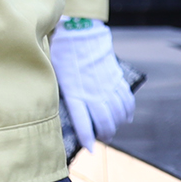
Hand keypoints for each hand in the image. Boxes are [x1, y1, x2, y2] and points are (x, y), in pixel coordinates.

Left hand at [49, 20, 134, 150]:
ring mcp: (107, 86)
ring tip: (111, 130)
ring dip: (116, 125)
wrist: (81, 32)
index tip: (90, 149)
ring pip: (117, 114)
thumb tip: (53, 109)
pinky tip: (125, 117)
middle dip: (104, 135)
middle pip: (104, 122)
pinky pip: (127, 100)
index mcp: (75, 92)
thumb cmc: (61, 53)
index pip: (83, 121)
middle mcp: (93, 92)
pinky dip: (128, 111)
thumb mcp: (54, 74)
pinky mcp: (116, 78)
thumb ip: (59, 92)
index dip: (87, 138)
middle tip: (101, 139)